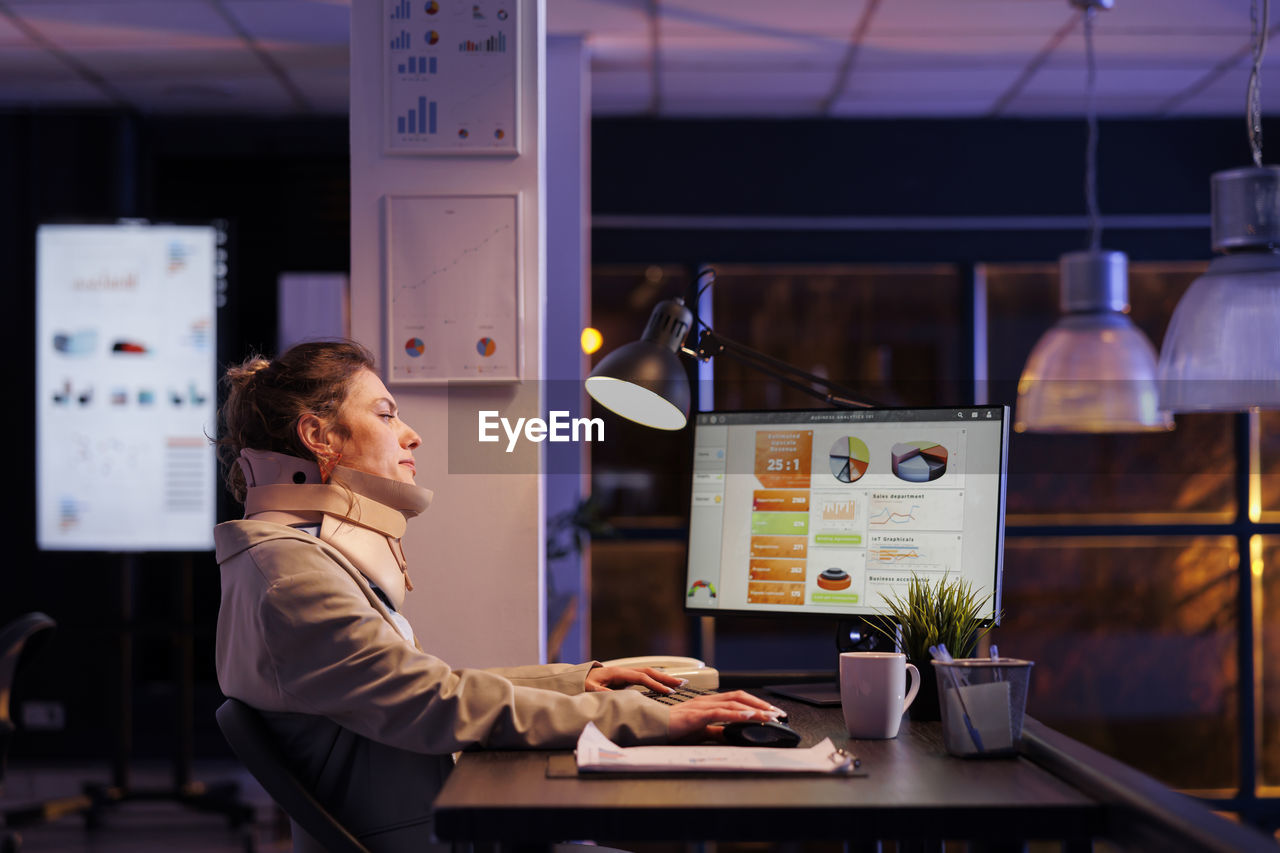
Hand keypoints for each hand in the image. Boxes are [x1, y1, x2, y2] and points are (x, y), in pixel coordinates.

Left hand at [584, 665, 683, 692]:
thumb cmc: (584, 683)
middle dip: (666, 678)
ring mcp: (626, 674)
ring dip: (663, 678)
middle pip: (649, 672)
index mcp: (618, 673)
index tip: (668, 692)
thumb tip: (617, 697)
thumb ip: (603, 692)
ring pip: (649, 673)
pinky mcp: (626, 679)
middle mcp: (624, 671)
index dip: (655, 685)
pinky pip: (645, 678)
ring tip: (678, 683)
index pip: (642, 677)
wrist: (579, 678)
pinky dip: (656, 680)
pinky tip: (664, 685)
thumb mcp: (590, 688)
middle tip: (681, 684)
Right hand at [667, 691, 785, 741]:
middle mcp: (708, 700)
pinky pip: (721, 713)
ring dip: (754, 709)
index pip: (737, 699)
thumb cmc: (673, 728)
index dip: (756, 704)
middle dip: (761, 704)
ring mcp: (703, 706)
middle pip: (740, 696)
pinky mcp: (697, 715)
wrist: (654, 728)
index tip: (771, 713)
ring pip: (734, 703)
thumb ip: (716, 731)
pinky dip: (737, 714)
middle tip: (778, 714)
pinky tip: (749, 716)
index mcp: (709, 702)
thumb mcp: (701, 731)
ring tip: (769, 716)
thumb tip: (731, 734)